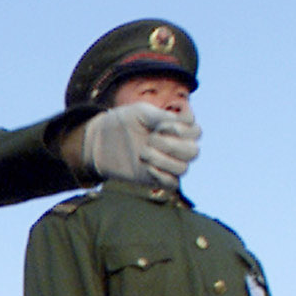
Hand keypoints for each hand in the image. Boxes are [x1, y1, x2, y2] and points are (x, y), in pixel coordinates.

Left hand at [80, 103, 201, 186]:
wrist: (100, 142)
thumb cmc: (122, 123)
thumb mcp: (141, 112)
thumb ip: (162, 116)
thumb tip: (183, 121)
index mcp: (177, 130)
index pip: (196, 131)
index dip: (181, 128)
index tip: (159, 125)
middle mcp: (176, 148)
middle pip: (193, 151)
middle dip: (172, 145)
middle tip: (149, 139)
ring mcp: (166, 164)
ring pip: (183, 168)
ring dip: (163, 159)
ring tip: (142, 152)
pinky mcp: (155, 179)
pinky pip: (172, 183)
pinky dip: (162, 175)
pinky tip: (146, 167)